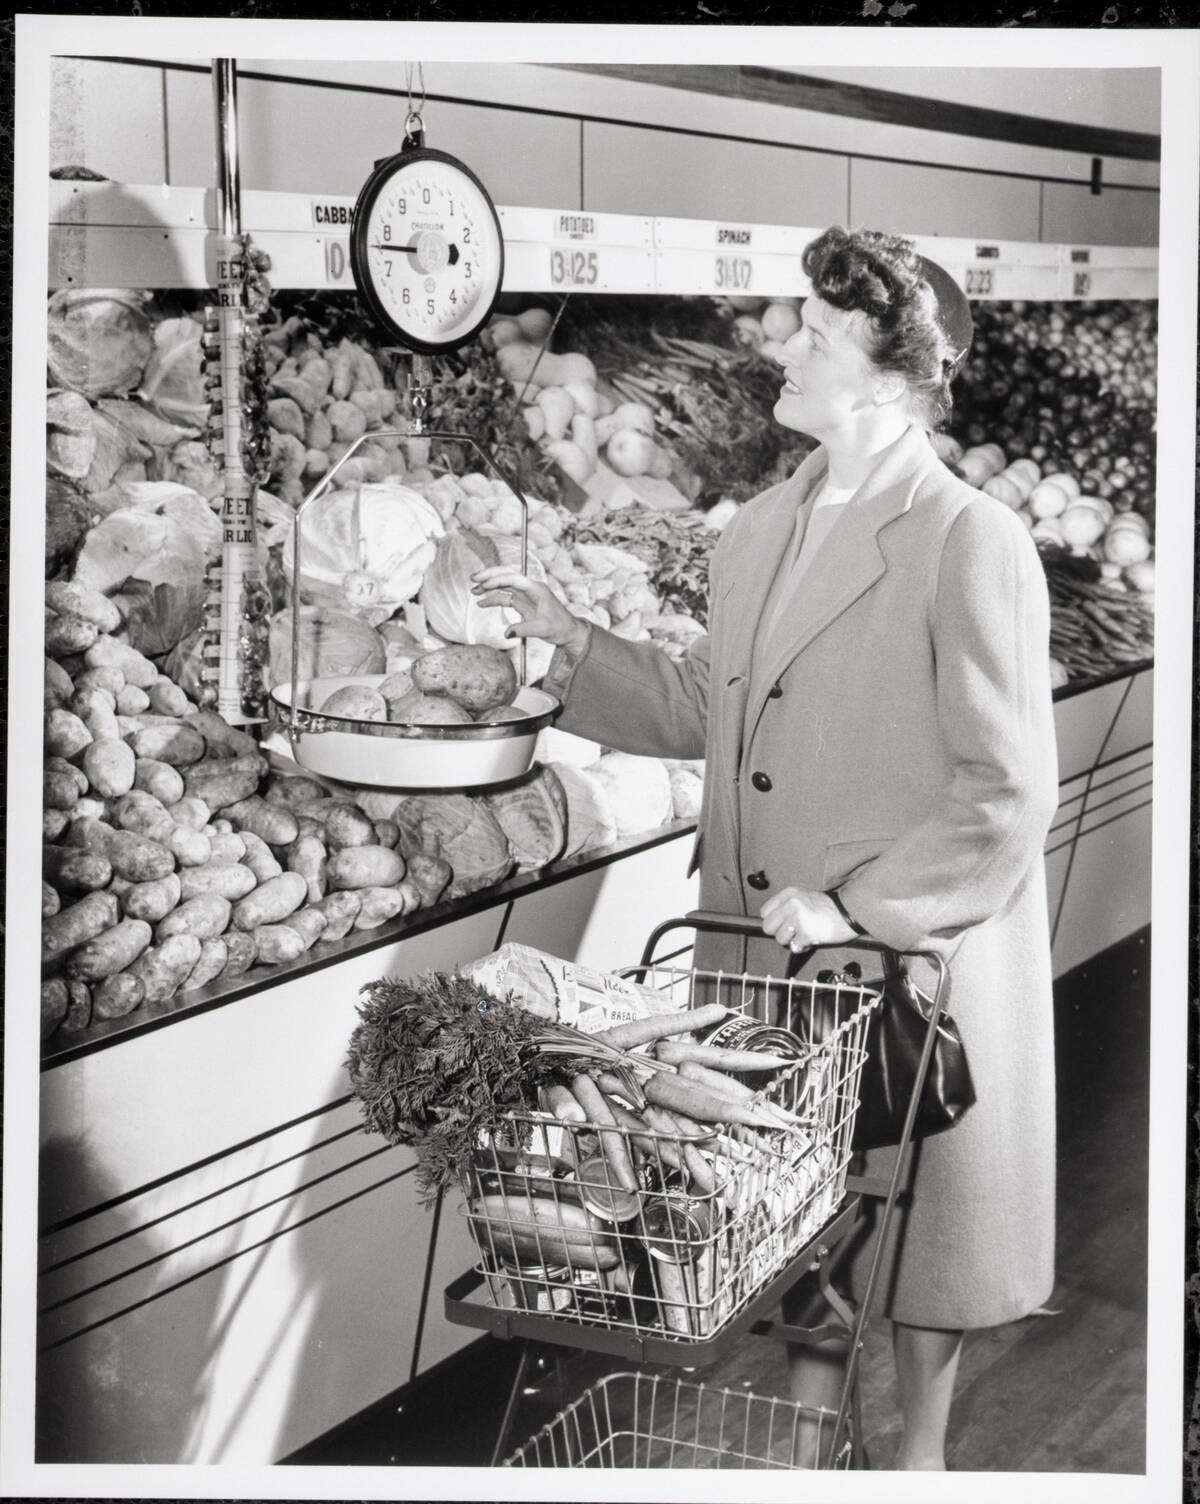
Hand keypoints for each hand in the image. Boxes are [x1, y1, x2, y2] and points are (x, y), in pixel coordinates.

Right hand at [471, 567, 589, 653]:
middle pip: (507, 576)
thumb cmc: (560, 627)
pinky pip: (505, 597)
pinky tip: (482, 603)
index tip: (483, 584)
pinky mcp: (522, 603)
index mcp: (536, 589)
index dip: (497, 579)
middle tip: (474, 578)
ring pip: (504, 585)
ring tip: (473, 590)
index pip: (514, 579)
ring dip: (488, 586)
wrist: (568, 631)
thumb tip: (507, 633)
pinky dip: (493, 599)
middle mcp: (530, 588)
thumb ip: (523, 630)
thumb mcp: (543, 629)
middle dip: (490, 575)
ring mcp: (525, 595)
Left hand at [760, 887, 856, 950]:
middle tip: (793, 931)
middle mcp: (792, 904)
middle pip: (768, 927)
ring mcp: (799, 918)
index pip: (765, 912)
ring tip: (805, 933)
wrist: (850, 912)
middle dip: (779, 932)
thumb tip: (771, 922)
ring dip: (791, 940)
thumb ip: (786, 906)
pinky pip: (794, 947)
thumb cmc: (828, 907)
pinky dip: (802, 946)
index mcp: (789, 894)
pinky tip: (811, 938)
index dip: (773, 921)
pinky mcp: (807, 933)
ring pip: (780, 939)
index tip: (782, 923)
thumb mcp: (804, 897)